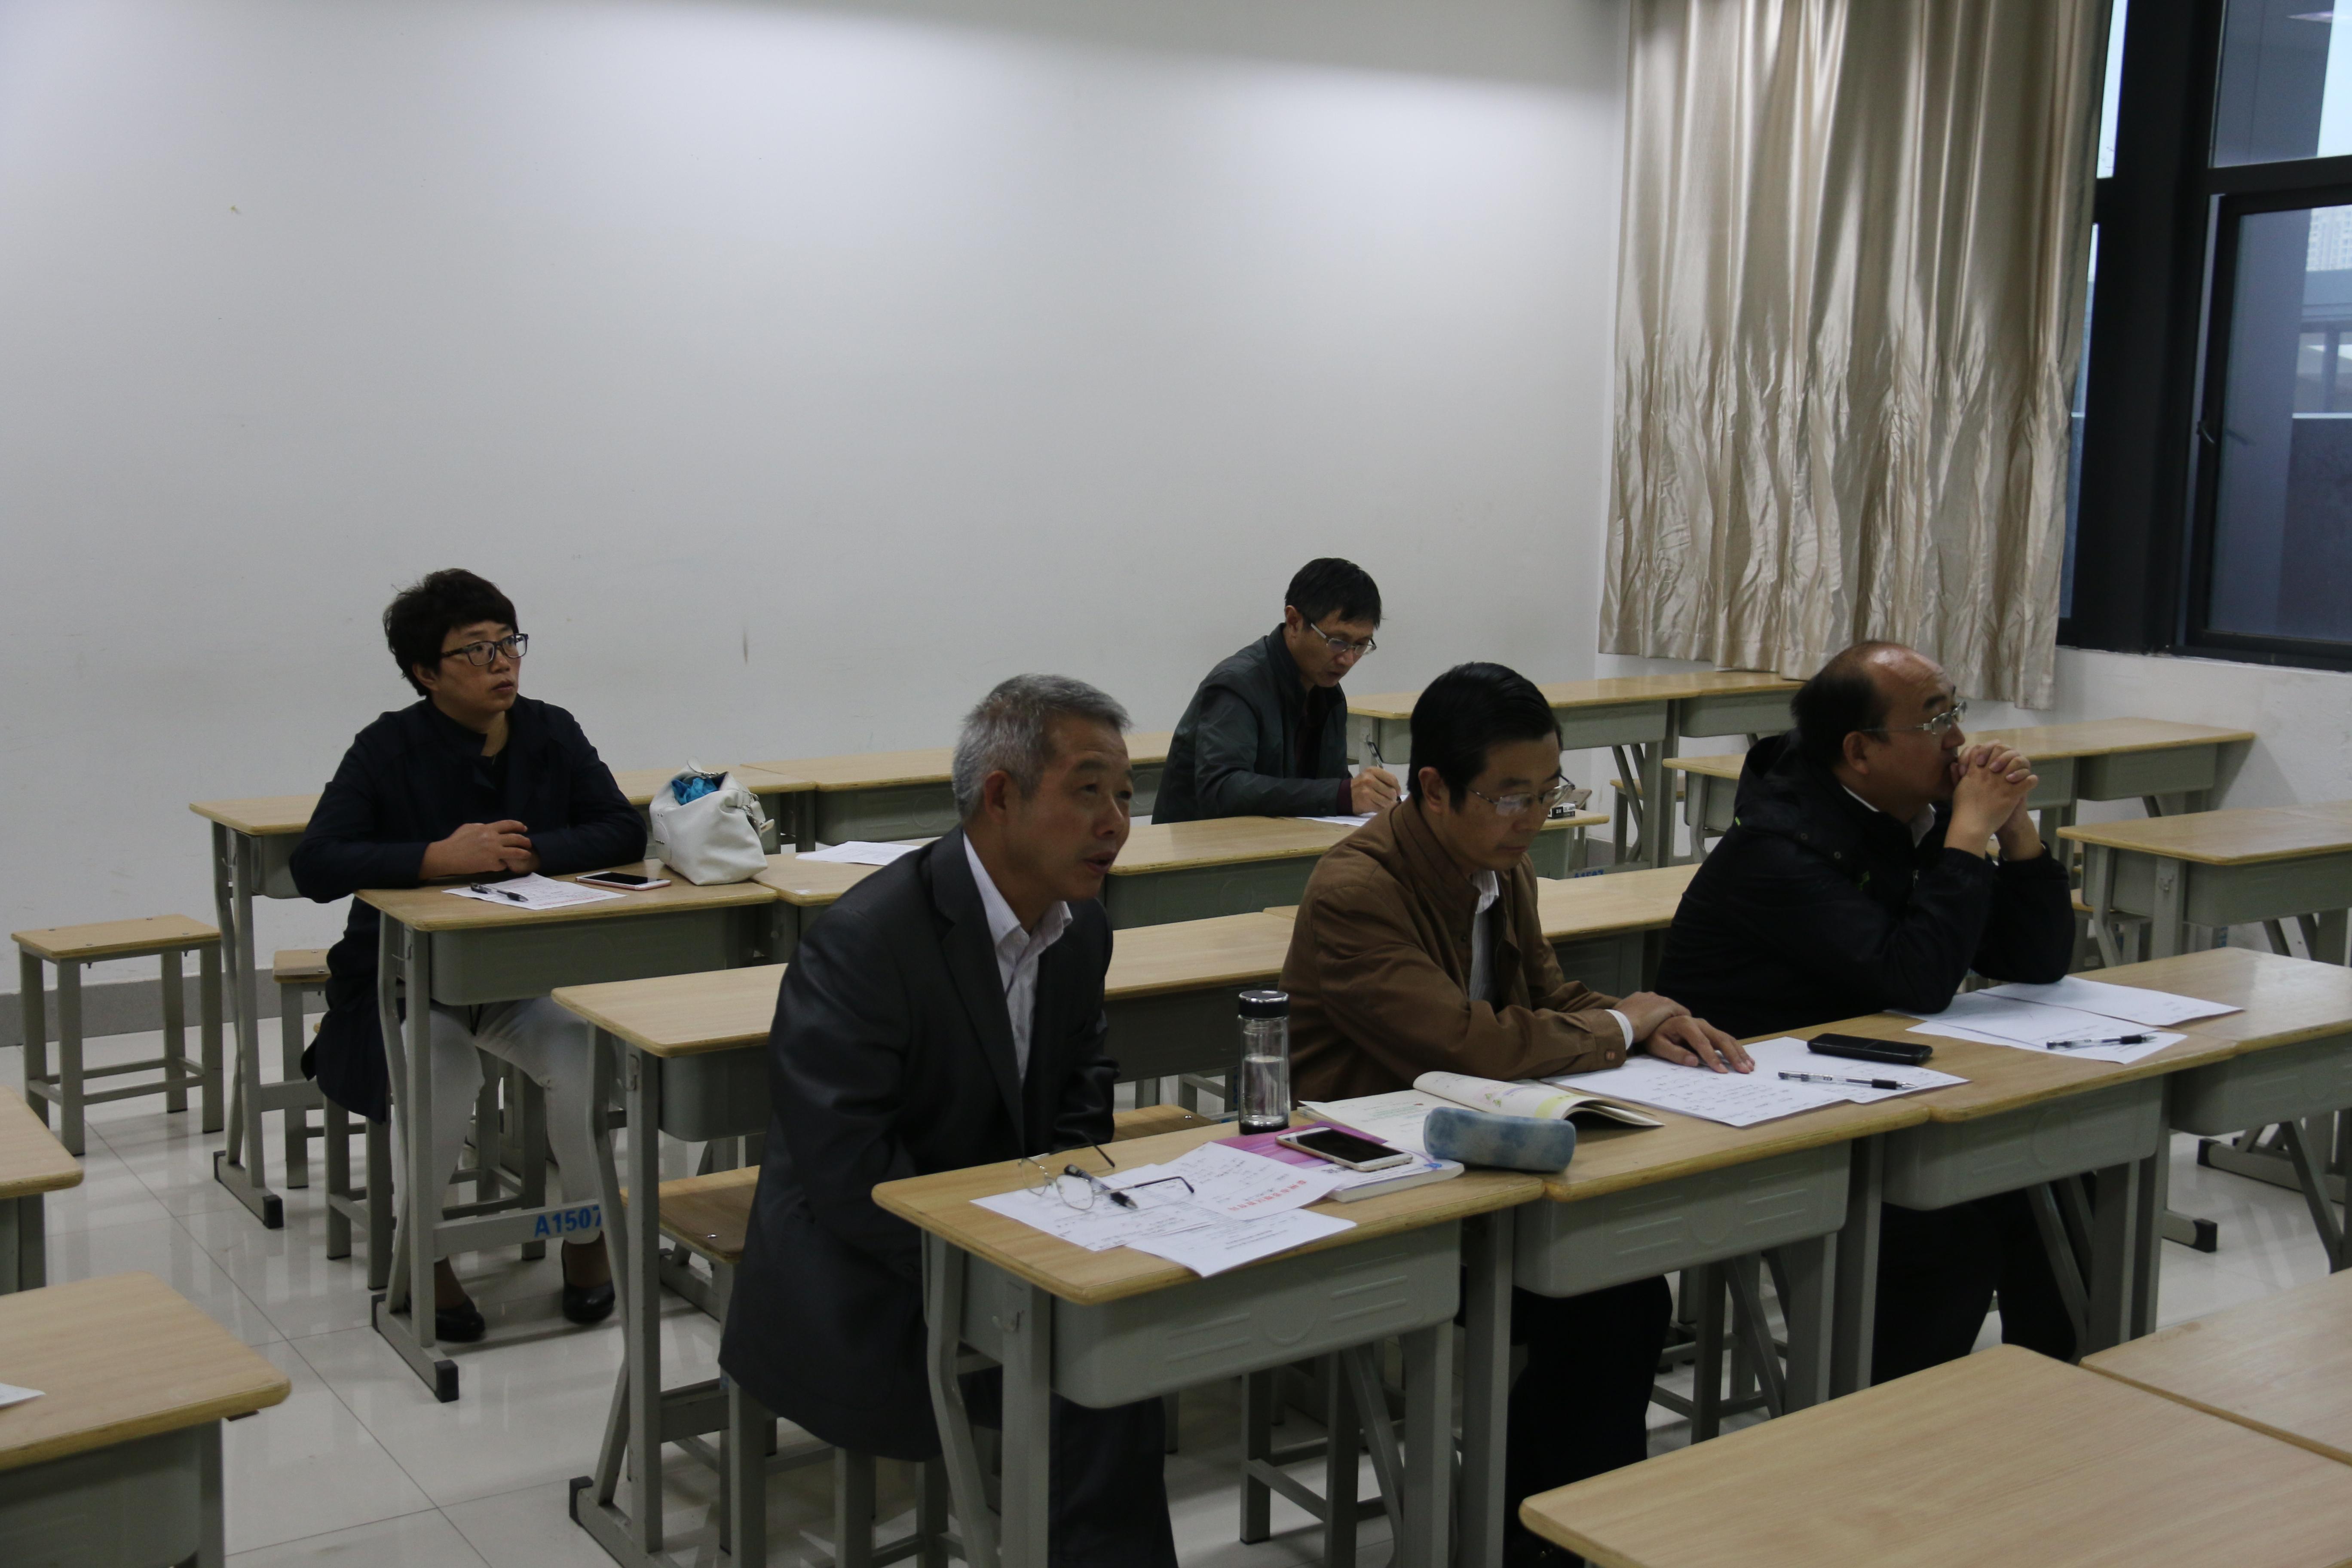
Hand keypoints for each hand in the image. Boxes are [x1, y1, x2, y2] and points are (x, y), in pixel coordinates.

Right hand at [420, 820, 535, 878]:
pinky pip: (503, 865)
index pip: (508, 825)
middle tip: (528, 843)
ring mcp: (493, 852)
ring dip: (523, 853)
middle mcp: (493, 839)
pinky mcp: (491, 864)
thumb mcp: (468, 828)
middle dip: (525, 841)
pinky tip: (502, 866)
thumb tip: (489, 828)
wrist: (447, 856)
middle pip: (516, 838)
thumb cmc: (455, 841)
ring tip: (527, 855)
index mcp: (487, 829)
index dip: (518, 826)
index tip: (524, 828)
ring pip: (515, 852)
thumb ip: (481, 827)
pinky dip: (503, 865)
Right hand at [1350, 767, 1400, 813]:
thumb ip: (1384, 780)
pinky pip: (1381, 808)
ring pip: (1387, 801)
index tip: (1398, 792)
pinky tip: (1377, 806)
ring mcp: (1367, 791)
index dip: (1397, 787)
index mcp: (1372, 771)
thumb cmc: (1361, 786)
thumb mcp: (1370, 776)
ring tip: (1382, 803)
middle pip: (1391, 791)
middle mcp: (1369, 779)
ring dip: (1387, 804)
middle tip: (1389, 799)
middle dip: (1392, 798)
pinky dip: (1381, 809)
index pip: (1392, 779)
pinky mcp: (1366, 802)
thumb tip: (1398, 791)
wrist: (1344, 795)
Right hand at [1613, 990, 1688, 1039]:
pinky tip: (1684, 1029)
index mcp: (1637, 997)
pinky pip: (1683, 1012)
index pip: (1650, 1004)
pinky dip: (1683, 1019)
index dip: (1652, 1014)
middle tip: (1665, 1028)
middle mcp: (1649, 995)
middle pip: (1662, 1004)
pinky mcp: (1669, 1006)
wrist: (1622, 1023)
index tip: (1653, 1024)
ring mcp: (1660, 1000)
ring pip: (1672, 1008)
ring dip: (1672, 1017)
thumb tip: (1623, 1021)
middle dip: (1663, 1015)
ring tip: (1676, 1030)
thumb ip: (1625, 1015)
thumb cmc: (1617, 1023)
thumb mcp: (1620, 1016)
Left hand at [1643, 1015, 1752, 1072]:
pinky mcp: (1709, 1031)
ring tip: (1749, 1067)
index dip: (1713, 1057)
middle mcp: (1699, 1023)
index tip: (1722, 1071)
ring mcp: (1706, 1026)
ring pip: (1726, 1038)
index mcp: (1685, 1024)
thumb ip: (1675, 1053)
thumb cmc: (1655, 1036)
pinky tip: (1746, 1059)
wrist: (1655, 1024)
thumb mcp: (1658, 1046)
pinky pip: (1726, 1039)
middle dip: (1733, 1056)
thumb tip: (1694, 1062)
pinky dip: (1737, 1049)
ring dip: (1739, 1053)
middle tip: (1744, 1071)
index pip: (1702, 1043)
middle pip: (1720, 1039)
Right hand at [1947, 750, 2034, 856]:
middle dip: (2007, 753)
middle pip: (2001, 751)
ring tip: (2019, 772)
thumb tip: (1954, 764)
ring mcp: (2002, 782)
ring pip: (2017, 762)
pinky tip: (2028, 783)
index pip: (1983, 749)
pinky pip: (2028, 781)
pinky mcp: (2012, 794)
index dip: (1990, 748)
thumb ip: (1955, 775)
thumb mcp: (1957, 789)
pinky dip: (2031, 781)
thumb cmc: (1963, 809)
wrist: (1972, 825)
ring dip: (2020, 766)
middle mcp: (1989, 773)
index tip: (1994, 754)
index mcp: (1975, 771)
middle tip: (2009, 761)